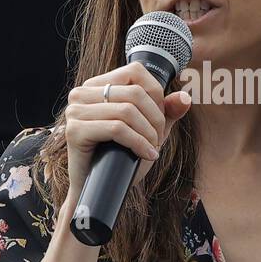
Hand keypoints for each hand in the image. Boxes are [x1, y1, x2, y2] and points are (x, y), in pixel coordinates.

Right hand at [64, 60, 192, 199]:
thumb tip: (185, 98)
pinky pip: (117, 129)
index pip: (135, 72)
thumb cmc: (121, 157)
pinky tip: (146, 154)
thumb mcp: (148, 130)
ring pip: (127, 111)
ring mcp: (75, 111)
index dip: (156, 95)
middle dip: (155, 119)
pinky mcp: (75, 130)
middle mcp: (82, 93)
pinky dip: (138, 143)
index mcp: (96, 85)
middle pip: (134, 93)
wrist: (97, 189)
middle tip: (158, 140)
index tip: (159, 120)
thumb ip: (167, 112)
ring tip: (152, 148)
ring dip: (148, 133)